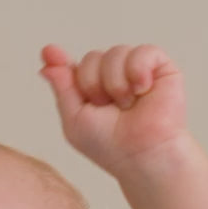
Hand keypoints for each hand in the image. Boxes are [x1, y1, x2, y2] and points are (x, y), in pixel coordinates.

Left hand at [40, 44, 188, 180]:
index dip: (60, 59)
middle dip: (94, 85)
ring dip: (116, 84)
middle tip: (108, 109)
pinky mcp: (160, 68)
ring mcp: (137, 70)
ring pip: (115, 53)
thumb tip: (47, 55)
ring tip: (127, 105)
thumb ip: (62, 86)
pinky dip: (138, 71)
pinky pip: (143, 52)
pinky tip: (142, 90)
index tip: (49, 53)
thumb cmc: (110, 146)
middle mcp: (114, 76)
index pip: (74, 66)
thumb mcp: (74, 119)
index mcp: (93, 89)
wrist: (142, 156)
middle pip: (92, 57)